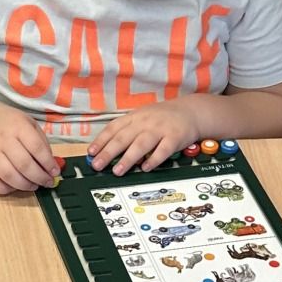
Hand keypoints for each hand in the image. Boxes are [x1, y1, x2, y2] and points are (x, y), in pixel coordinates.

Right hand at [0, 104, 59, 196]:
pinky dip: (4, 189)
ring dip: (24, 185)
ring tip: (33, 185)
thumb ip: (42, 145)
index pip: (36, 148)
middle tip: (47, 182)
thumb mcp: (31, 126)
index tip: (55, 172)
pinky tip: (14, 186)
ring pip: (7, 175)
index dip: (48, 163)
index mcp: (18, 127)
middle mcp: (2, 139)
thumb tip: (52, 167)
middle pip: (23, 164)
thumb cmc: (13, 126)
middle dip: (39, 177)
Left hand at [86, 103, 200, 174]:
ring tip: (117, 170)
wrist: (190, 111)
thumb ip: (127, 132)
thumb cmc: (162, 118)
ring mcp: (160, 129)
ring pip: (141, 144)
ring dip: (128, 158)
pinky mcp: (174, 138)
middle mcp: (145, 122)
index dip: (101, 140)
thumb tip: (107, 152)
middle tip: (97, 165)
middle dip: (109, 152)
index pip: (114, 128)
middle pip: (124, 137)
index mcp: (134, 117)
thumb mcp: (142, 118)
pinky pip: (163, 150)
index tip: (91, 153)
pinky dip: (153, 160)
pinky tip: (144, 168)